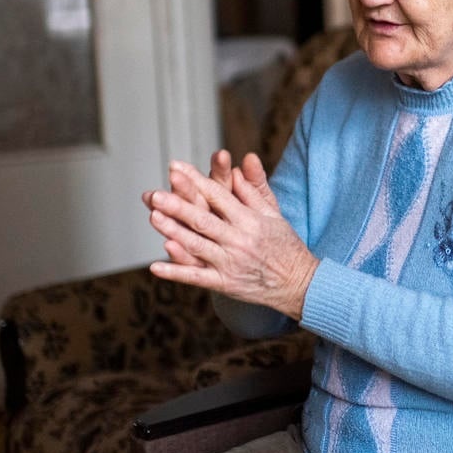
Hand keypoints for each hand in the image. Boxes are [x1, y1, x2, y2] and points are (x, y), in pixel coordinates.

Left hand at [145, 157, 316, 320]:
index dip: (196, 181)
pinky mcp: (225, 283)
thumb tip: (237, 169)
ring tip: (153, 217)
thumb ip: (253, 192)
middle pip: (203, 220)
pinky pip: (197, 278)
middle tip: (155, 194)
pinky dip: (176, 273)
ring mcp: (230, 263)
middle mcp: (239, 240)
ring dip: (173, 231)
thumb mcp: (274, 215)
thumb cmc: (284, 245)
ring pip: (197, 245)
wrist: (299, 282)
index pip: (219, 196)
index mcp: (250, 220)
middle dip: (178, 206)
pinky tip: (156, 266)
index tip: (176, 169)